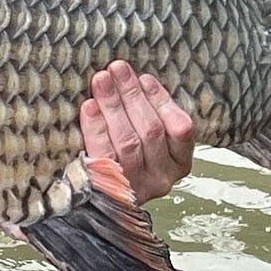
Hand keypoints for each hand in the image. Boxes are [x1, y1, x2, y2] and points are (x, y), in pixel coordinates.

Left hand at [78, 60, 193, 203]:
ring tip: (102, 80)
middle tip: (117, 69)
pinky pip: (103, 153)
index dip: (161, 100)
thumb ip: (148, 117)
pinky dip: (96, 127)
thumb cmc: (127, 160)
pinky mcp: (109, 188)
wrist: (102, 200)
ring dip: (113, 105)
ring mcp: (136, 185)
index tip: (144, 78)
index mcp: (180, 162)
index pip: (180, 129)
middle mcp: (162, 177)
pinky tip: (89, 107)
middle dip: (132, 95)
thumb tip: (133, 79)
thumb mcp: (150, 143)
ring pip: (128, 140)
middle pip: (150, 130)